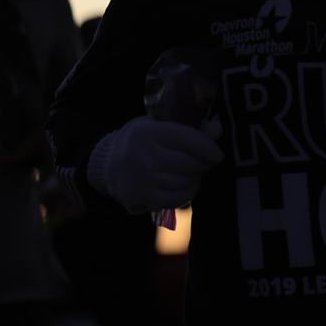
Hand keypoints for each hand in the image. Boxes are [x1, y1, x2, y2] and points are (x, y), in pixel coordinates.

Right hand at [88, 116, 223, 214]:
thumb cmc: (140, 142)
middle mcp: (144, 155)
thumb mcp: (158, 127)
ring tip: (193, 174)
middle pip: (189, 164)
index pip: (188, 140)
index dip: (208, 147)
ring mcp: (143, 179)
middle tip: (205, 164)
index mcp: (149, 132)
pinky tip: (185, 186)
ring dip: (195, 179)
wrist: (108, 166)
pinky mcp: (143, 197)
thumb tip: (217, 128)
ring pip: (185, 182)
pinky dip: (186, 193)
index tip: (218, 154)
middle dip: (203, 165)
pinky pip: (177, 198)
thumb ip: (188, 129)